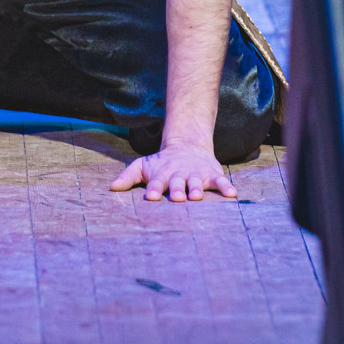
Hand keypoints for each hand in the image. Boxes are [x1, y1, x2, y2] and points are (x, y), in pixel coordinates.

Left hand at [111, 141, 237, 201]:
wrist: (188, 145)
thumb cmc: (161, 163)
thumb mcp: (143, 166)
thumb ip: (128, 177)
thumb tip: (111, 188)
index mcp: (162, 175)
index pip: (157, 183)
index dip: (155, 189)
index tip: (151, 197)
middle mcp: (179, 175)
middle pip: (177, 183)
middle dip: (177, 190)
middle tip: (176, 198)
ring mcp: (196, 175)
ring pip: (196, 182)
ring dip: (197, 189)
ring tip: (197, 196)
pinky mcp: (211, 175)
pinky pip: (220, 182)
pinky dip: (226, 187)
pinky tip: (232, 194)